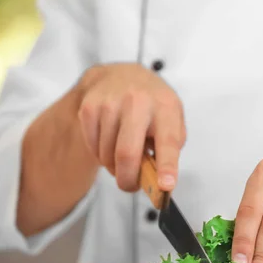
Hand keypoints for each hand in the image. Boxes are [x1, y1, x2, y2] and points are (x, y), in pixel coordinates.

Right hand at [76, 63, 185, 191]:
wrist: (121, 76)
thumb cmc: (152, 105)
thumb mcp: (172, 119)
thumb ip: (170, 148)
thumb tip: (160, 180)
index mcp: (165, 107)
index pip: (168, 141)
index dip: (167, 166)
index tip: (166, 185)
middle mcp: (138, 102)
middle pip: (127, 154)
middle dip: (128, 180)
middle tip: (131, 186)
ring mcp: (110, 103)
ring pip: (107, 156)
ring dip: (115, 167)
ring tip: (124, 155)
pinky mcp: (89, 108)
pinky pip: (93, 148)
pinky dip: (102, 155)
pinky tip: (111, 141)